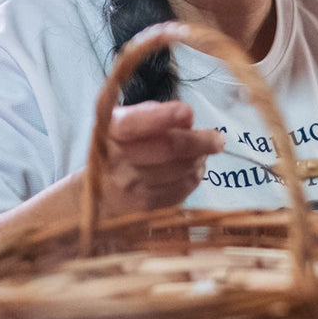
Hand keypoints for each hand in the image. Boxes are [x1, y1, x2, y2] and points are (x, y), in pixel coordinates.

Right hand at [99, 100, 224, 213]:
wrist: (99, 190)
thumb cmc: (120, 146)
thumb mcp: (128, 121)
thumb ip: (155, 114)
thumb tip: (187, 118)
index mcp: (111, 132)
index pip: (136, 123)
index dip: (165, 116)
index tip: (187, 112)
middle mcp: (118, 161)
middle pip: (168, 148)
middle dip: (199, 141)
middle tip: (218, 139)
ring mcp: (132, 187)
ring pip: (181, 170)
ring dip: (199, 159)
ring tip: (201, 153)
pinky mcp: (147, 206)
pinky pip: (182, 189)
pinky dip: (194, 176)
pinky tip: (192, 169)